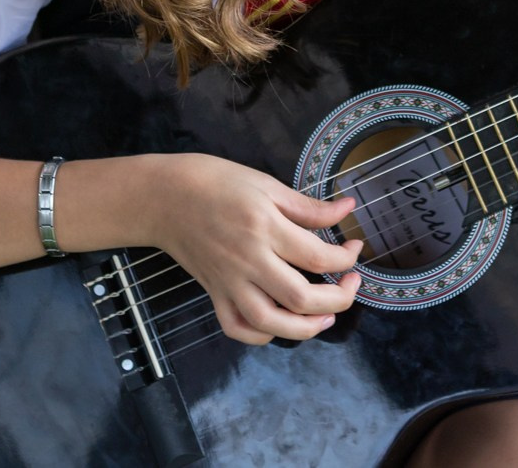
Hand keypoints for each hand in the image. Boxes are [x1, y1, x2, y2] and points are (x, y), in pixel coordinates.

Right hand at [146, 153, 363, 345]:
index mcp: (265, 228)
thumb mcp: (265, 184)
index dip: (346, 257)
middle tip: (351, 284)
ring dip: (307, 328)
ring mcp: (229, 283)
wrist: (163, 197)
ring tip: (326, 315)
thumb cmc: (215, 181)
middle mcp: (249, 262)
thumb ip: (307, 206)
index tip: (354, 247)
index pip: (318, 257)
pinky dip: (261, 336)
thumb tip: (347, 210)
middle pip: (302, 299)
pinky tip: (280, 325)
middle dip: (339, 299)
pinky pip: (238, 328)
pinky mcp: (214, 294)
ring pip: (272, 324)